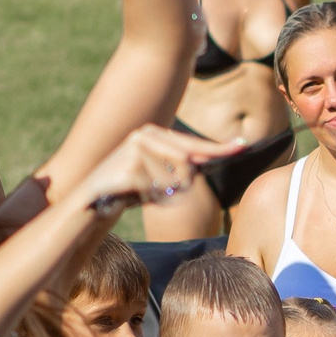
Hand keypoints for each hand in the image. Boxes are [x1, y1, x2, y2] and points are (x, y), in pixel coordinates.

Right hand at [75, 123, 246, 218]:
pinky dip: (150, 199)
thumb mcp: (161, 175)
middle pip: (188, 162)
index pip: (194, 144)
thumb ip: (186, 165)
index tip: (243, 147)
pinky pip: (157, 190)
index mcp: (155, 134)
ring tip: (144, 193)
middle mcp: (145, 135)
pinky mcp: (127, 166)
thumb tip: (218, 156)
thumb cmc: (131, 189)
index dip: (219, 148)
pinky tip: (133, 196)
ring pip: (175, 179)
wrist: (92, 202)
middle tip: (160, 192)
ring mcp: (135, 148)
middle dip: (183, 183)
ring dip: (165, 194)